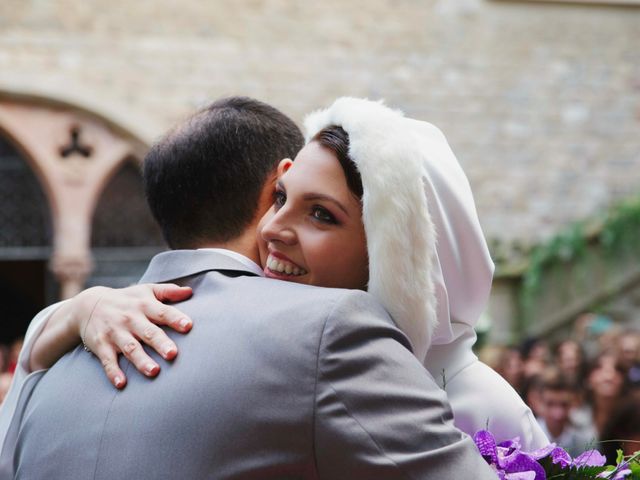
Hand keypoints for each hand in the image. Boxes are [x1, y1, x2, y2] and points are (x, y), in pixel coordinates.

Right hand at [76, 284, 192, 388]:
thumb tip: (190, 291)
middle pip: (148, 332)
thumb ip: (169, 291)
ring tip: (154, 371)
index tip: (188, 326)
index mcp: (144, 305)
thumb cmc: (127, 299)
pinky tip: (121, 383)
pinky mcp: (102, 345)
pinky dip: (113, 372)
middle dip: (160, 343)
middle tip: (173, 354)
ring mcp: (115, 333)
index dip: (175, 318)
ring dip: (141, 360)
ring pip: (130, 348)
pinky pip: (108, 360)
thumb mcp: (146, 290)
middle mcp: (131, 319)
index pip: (163, 312)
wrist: (88, 305)